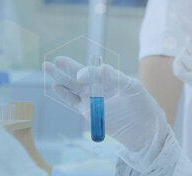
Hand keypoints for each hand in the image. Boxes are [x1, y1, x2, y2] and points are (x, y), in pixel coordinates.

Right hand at [43, 57, 168, 153]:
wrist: (145, 130)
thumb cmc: (143, 106)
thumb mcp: (133, 89)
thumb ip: (117, 78)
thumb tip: (102, 67)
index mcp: (111, 78)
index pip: (95, 72)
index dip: (88, 72)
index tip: (81, 77)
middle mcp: (99, 86)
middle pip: (80, 75)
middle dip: (67, 67)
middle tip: (55, 60)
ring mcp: (92, 98)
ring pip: (72, 86)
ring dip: (60, 77)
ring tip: (47, 66)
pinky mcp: (88, 111)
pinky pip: (73, 101)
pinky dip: (64, 95)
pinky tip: (55, 86)